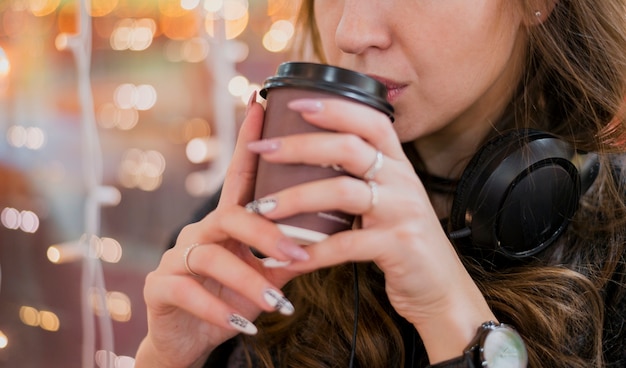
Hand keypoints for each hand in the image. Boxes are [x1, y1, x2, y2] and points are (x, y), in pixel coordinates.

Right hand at [135, 97, 307, 367]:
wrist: (189, 340)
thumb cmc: (231, 299)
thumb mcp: (266, 276)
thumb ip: (289, 256)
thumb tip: (330, 237)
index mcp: (225, 223)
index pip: (238, 177)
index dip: (248, 141)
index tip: (262, 103)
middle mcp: (198, 231)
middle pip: (230, 215)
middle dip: (267, 234)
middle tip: (299, 254)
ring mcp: (175, 257)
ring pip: (211, 256)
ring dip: (249, 281)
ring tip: (279, 304)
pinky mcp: (158, 287)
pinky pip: (185, 290)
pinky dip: (217, 309)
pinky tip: (242, 326)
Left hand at [245, 98, 495, 362]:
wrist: (442, 288)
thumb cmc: (402, 240)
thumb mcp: (389, 200)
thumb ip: (360, 179)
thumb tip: (308, 158)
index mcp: (398, 164)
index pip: (371, 120)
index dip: (334, 107)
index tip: (295, 102)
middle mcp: (402, 181)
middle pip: (348, 148)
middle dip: (298, 145)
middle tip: (260, 150)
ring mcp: (402, 212)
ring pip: (342, 192)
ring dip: (295, 198)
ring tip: (262, 208)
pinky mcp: (398, 246)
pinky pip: (346, 244)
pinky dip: (312, 252)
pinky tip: (287, 258)